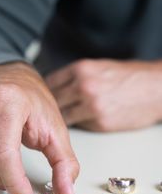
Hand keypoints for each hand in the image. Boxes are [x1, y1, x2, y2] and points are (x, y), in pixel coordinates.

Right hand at [0, 62, 78, 193]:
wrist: (13, 79)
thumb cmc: (32, 103)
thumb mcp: (56, 130)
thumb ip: (64, 163)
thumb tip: (66, 193)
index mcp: (9, 98)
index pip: (3, 152)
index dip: (15, 183)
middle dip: (0, 180)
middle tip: (15, 184)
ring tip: (4, 165)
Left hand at [45, 59, 161, 131]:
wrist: (156, 88)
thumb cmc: (130, 77)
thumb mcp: (99, 67)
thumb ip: (76, 76)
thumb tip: (58, 88)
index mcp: (81, 69)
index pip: (50, 82)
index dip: (46, 91)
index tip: (43, 96)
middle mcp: (83, 86)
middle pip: (53, 100)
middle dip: (51, 105)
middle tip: (48, 110)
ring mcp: (91, 106)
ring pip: (63, 116)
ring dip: (62, 117)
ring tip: (62, 118)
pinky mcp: (100, 123)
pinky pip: (79, 125)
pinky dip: (78, 123)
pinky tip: (82, 120)